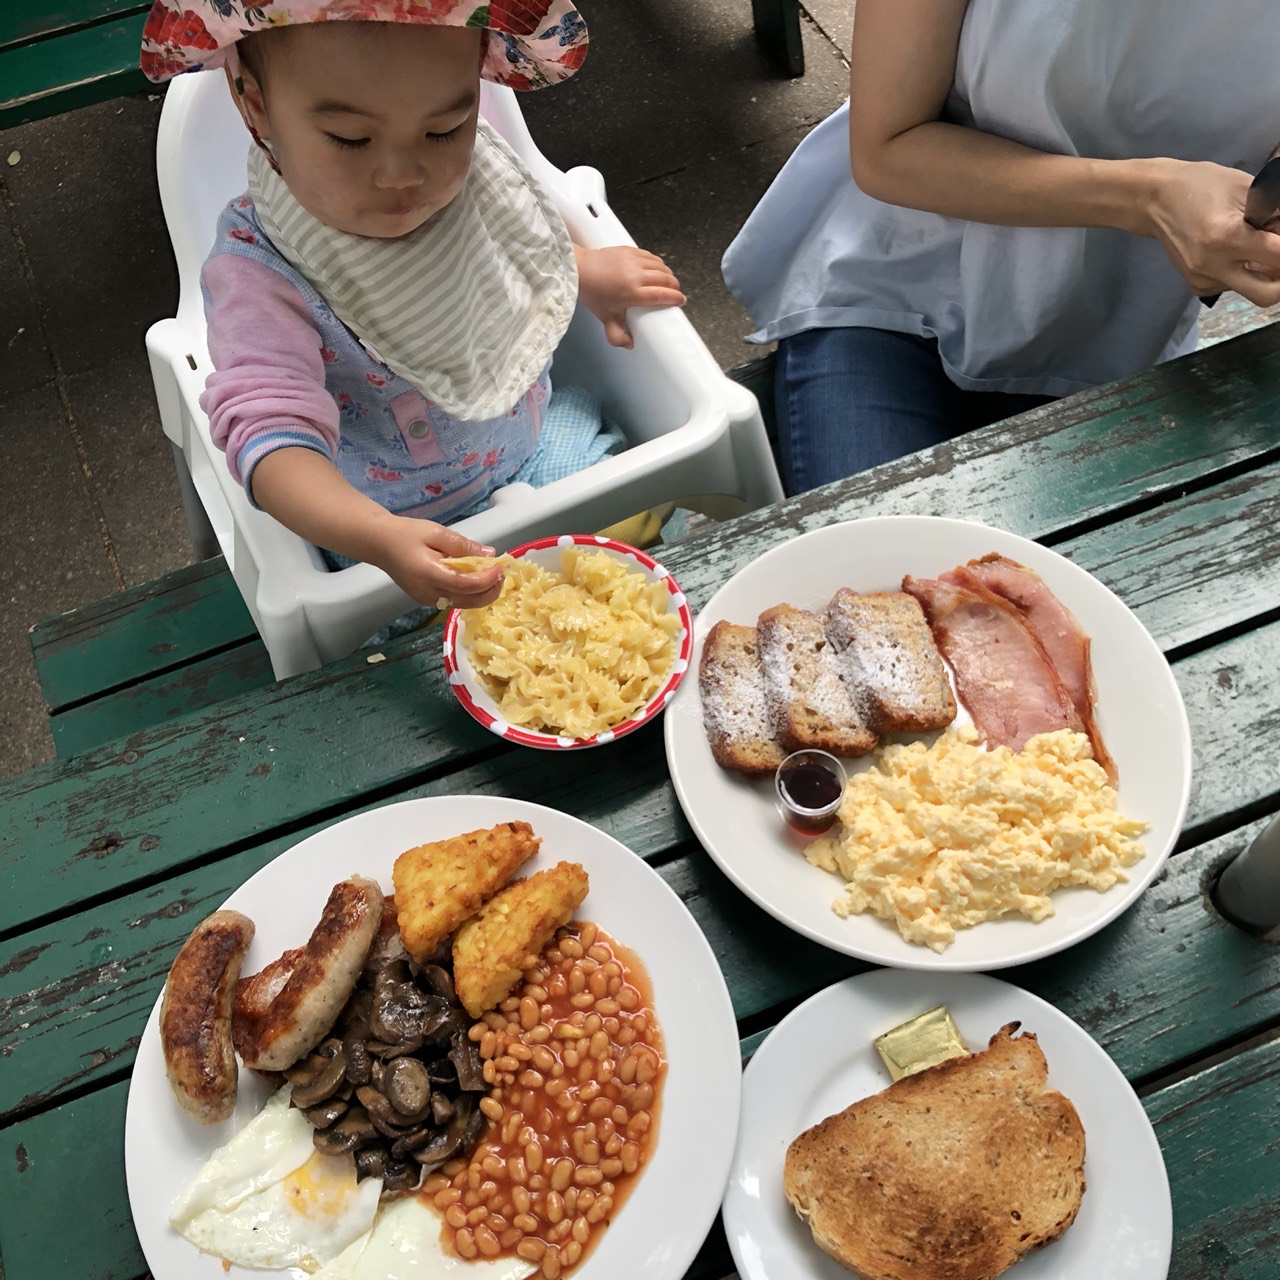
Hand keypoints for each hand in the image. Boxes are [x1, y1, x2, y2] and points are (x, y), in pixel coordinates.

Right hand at [369, 516, 504, 609]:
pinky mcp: (427, 600)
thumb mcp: (436, 532)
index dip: (488, 579)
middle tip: (501, 574)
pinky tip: (476, 580)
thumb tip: (490, 555)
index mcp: (429, 574)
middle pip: (469, 600)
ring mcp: (427, 600)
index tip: (501, 567)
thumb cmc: (407, 534)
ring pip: (464, 604)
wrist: (380, 544)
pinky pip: (455, 600)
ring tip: (492, 576)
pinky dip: (470, 594)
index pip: (467, 584)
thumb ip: (463, 545)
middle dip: (490, 590)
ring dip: (482, 594)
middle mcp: (429, 593)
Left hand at [575, 245, 685, 347]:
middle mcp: (636, 275)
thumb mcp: (606, 318)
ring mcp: (634, 261)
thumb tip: (630, 345)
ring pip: (661, 266)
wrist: (581, 270)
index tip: (681, 301)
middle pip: (665, 279)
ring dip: (668, 275)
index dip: (675, 298)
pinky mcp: (631, 250)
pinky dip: (659, 264)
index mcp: (632, 293)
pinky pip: (652, 257)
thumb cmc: (594, 294)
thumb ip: (617, 335)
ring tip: (669, 282)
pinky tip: (659, 269)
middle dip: (674, 287)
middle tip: (675, 292)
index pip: (661, 295)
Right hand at [1144, 159, 1279, 306]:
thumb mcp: (1247, 189)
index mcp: (1228, 237)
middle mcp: (1213, 266)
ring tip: (1253, 245)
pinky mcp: (1196, 285)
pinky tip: (1233, 253)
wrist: (1156, 201)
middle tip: (1279, 258)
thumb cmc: (1203, 185)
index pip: (1279, 257)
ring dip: (1262, 271)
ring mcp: (1202, 279)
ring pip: (1250, 289)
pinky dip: (1242, 272)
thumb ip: (1273, 214)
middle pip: (1267, 294)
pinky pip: (1231, 287)